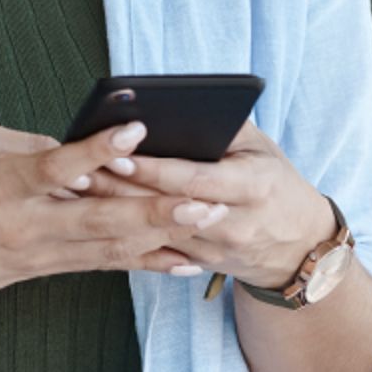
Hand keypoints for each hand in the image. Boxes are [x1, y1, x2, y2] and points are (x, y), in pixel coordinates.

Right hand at [0, 121, 226, 316]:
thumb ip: (28, 142)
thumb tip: (75, 144)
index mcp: (6, 184)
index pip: (60, 166)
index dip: (100, 149)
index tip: (137, 129)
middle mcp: (29, 224)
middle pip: (102, 218)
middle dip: (158, 210)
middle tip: (205, 200)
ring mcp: (41, 253)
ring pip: (112, 246)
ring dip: (164, 236)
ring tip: (210, 223)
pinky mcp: (46, 268)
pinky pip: (104, 263)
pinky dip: (145, 260)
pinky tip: (182, 258)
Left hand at [75, 121, 335, 289]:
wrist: (299, 245)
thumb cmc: (274, 179)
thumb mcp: (260, 146)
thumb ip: (223, 126)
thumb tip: (173, 106)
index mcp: (252, 186)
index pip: (192, 178)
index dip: (152, 169)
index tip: (115, 153)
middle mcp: (234, 223)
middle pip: (165, 207)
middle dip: (117, 189)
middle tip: (76, 170)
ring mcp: (216, 250)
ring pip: (154, 231)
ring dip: (111, 212)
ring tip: (73, 190)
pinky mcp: (201, 264)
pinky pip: (156, 249)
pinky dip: (121, 232)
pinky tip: (90, 216)